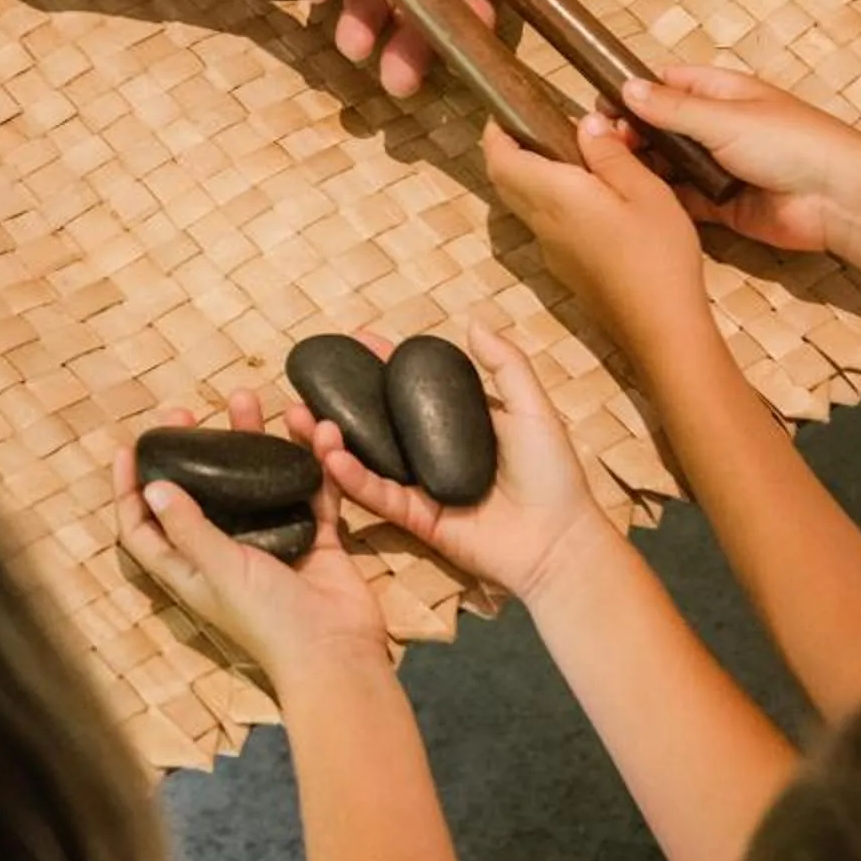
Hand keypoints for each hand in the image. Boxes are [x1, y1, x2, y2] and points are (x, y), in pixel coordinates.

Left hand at [116, 393, 388, 684]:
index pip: (145, 529)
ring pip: (258, 481)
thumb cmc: (269, 621)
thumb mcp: (218, 570)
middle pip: (204, 492)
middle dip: (197, 450)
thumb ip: (188, 527)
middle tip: (192, 410)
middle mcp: (227, 553)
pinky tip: (316, 429)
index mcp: (192, 569)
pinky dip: (313, 461)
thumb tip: (151, 487)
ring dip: (255, 441)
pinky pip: (311, 489)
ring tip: (251, 400)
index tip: (130, 448)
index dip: (130, 491)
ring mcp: (274, 543)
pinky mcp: (315, 539)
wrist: (337, 653)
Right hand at [317, 324, 605, 601]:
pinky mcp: (417, 520)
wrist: (559, 539)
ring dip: (332, 440)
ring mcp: (422, 487)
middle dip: (340, 402)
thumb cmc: (554, 474)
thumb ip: (505, 365)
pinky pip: (379, 496)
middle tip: (306, 383)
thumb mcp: (533, 408)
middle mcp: (432, 454)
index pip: (410, 388)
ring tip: (301, 417)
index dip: (382, 364)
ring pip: (367, 459)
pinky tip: (331, 457)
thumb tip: (471, 322)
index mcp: (456, 425)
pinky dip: (353, 478)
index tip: (352, 339)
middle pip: (377, 423)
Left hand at [482, 116, 715, 369]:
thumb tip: (585, 124)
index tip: (506, 109)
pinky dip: (550, 197)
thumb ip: (610, 155)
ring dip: (530, 173)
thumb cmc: (657, 256)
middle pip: (506, 180)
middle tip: (536, 123)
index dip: (495, 131)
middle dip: (509, 148)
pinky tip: (588, 192)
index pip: (500, 159)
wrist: (661, 328)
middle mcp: (543, 224)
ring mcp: (553, 250)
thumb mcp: (645, 191)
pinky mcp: (567, 267)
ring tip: (568, 151)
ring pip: (524, 202)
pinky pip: (545, 222)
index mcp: (554, 196)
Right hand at [617, 66, 860, 255]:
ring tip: (609, 173)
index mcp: (723, 93)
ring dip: (643, 167)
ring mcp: (720, 167)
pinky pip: (683, 200)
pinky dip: (662, 199)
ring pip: (669, 165)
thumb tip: (627, 88)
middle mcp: (718, 127)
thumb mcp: (725, 117)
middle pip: (662, 126)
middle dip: (632, 134)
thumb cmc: (790, 142)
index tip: (601, 107)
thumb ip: (673, 108)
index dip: (634, 93)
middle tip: (599, 146)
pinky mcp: (722, 205)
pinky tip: (634, 200)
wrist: (836, 198)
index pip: (668, 84)